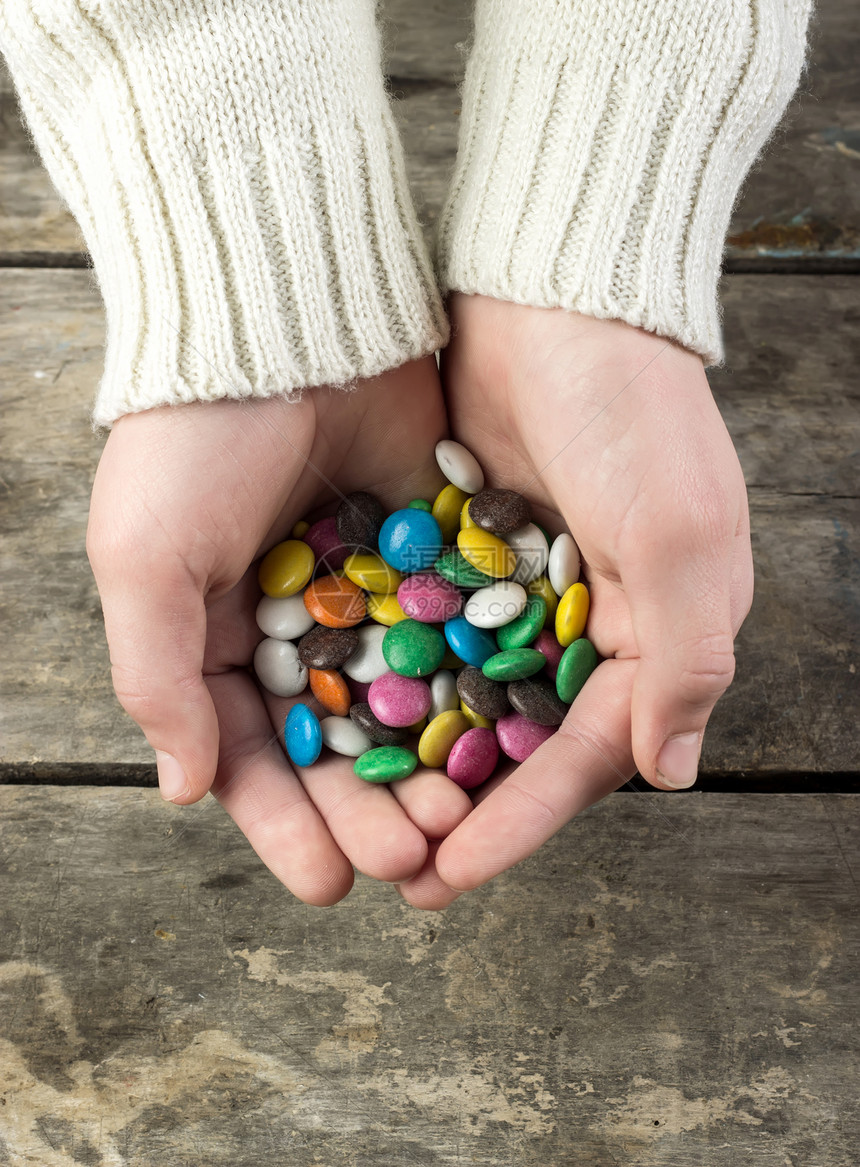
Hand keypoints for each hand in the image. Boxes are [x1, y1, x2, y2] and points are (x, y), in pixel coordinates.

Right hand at [87, 359, 472, 904]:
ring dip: (428, 766)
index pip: (253, 754)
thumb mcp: (145, 558)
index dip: (286, 825)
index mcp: (219, 636)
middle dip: (368, 810)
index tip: (327, 886)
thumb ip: (158, 676)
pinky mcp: (434, 550)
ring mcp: (372, 591)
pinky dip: (474, 687)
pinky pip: (456, 633)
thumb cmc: (193, 440)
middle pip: (339, 742)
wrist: (285, 317)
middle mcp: (300, 624)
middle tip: (412, 863)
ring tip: (458, 824)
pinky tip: (499, 742)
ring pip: (406, 701)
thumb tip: (183, 789)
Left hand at [397, 294, 752, 907]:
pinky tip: (347, 725)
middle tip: (405, 874)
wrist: (558, 295)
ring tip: (363, 819)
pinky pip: (428, 636)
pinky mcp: (464, 552)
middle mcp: (589, 623)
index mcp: (656, 632)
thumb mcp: (680, 533)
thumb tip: (673, 774)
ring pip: (469, 701)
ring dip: (423, 763)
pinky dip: (397, 683)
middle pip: (524, 742)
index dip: (525, 818)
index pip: (588, 752)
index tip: (456, 871)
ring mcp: (520, 589)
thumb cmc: (636, 414)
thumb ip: (686, 656)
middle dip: (467, 810)